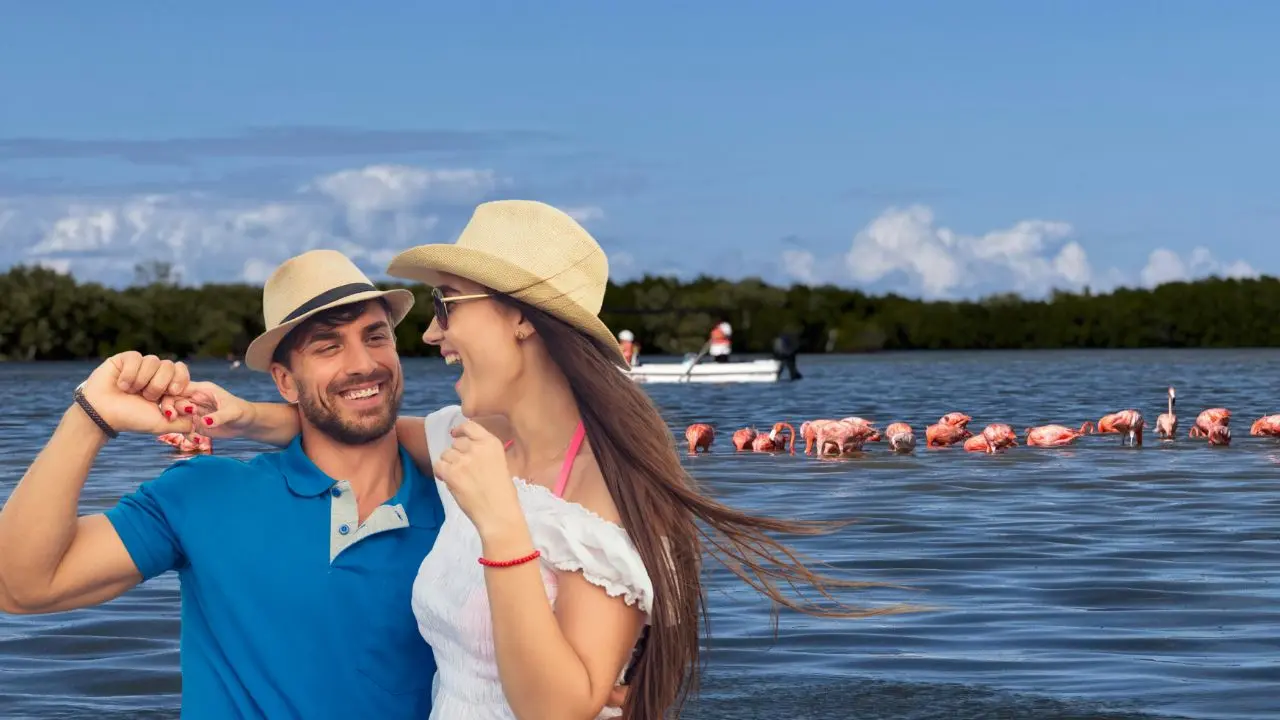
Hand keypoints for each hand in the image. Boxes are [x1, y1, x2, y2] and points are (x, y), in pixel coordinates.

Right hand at [78, 351, 198, 435]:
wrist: (103, 415)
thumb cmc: (131, 419)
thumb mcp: (162, 424)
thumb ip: (183, 423)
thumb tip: (199, 421)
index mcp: (165, 386)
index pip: (182, 372)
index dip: (179, 382)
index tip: (171, 394)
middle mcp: (154, 374)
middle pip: (170, 365)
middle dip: (160, 384)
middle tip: (149, 396)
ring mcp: (140, 366)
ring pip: (154, 361)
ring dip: (143, 380)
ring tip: (132, 392)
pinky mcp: (125, 359)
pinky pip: (137, 357)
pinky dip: (130, 374)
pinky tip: (121, 384)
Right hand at [159, 381, 256, 438]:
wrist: (246, 424)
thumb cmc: (242, 412)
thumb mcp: (233, 413)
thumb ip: (219, 417)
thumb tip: (205, 422)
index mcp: (201, 390)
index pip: (178, 387)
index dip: (170, 395)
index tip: (173, 408)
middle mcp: (194, 399)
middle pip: (171, 399)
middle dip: (169, 409)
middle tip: (174, 418)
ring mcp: (193, 412)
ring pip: (174, 414)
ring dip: (175, 423)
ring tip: (188, 430)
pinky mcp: (194, 424)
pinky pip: (182, 428)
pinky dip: (186, 434)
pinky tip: (197, 440)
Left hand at [435, 420, 521, 536]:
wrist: (498, 512)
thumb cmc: (502, 493)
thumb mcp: (499, 463)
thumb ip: (483, 453)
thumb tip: (464, 450)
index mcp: (492, 443)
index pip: (470, 426)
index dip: (460, 430)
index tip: (455, 434)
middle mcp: (477, 448)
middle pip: (456, 442)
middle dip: (456, 454)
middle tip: (462, 468)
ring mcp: (463, 460)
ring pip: (446, 454)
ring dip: (448, 464)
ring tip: (458, 477)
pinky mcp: (452, 473)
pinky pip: (438, 466)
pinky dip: (441, 473)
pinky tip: (450, 481)